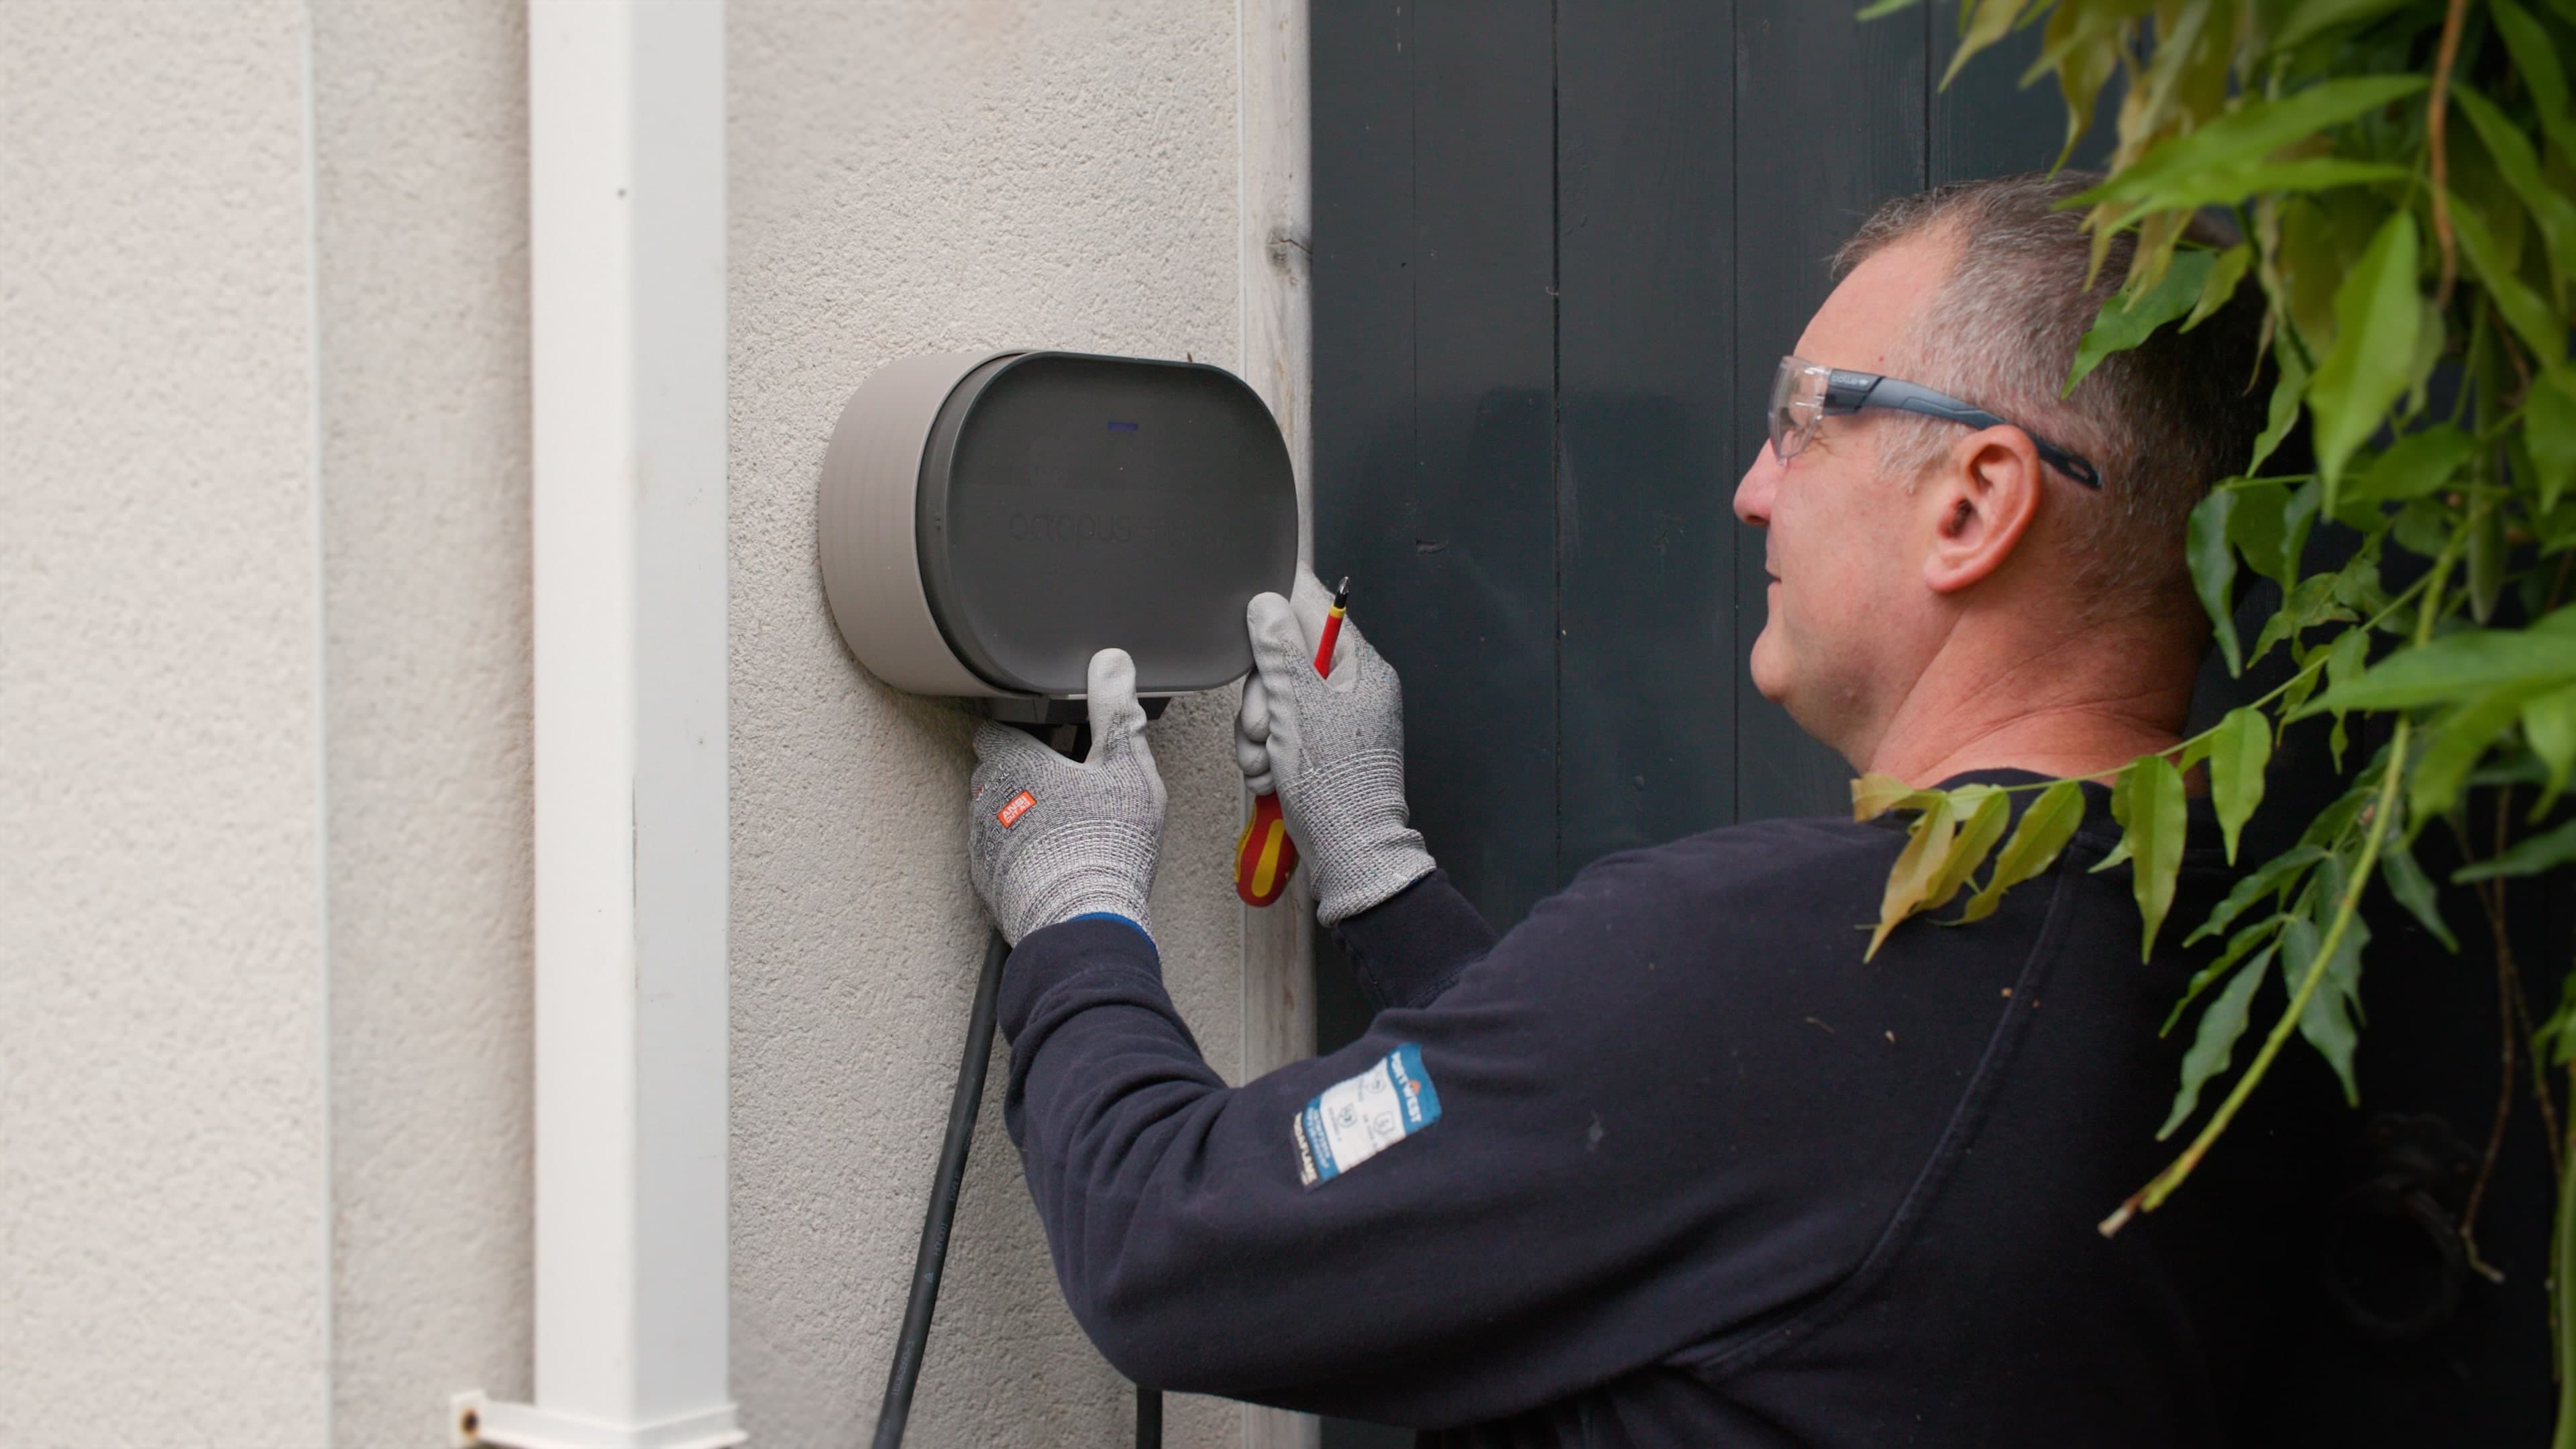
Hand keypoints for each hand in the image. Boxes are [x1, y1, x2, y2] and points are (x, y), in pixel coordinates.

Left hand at [969, 649, 1166, 944]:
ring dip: (1016, 816)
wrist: (1084, 923)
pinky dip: (1019, 856)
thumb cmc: (1106, 844)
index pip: (993, 730)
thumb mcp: (1126, 769)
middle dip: (1018, 774)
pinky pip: (997, 858)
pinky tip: (1054, 863)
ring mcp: (982, 847)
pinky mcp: (988, 886)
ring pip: (991, 816)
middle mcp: (986, 801)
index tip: (1041, 736)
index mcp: (1014, 764)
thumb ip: (1116, 711)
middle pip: (992, 773)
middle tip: (1060, 782)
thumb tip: (1111, 661)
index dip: (1017, 729)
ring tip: (1060, 827)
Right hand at [1238, 576, 1434, 925]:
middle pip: (1286, 658)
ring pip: (1273, 698)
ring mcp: (1332, 720)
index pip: (1319, 610)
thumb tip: (1266, 604)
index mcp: (1361, 668)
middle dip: (1262, 695)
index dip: (1280, 611)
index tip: (1251, 619)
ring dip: (1257, 731)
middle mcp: (1350, 689)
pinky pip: (1275, 731)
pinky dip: (1263, 754)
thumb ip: (1279, 652)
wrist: (1347, 855)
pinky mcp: (1314, 748)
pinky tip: (1268, 775)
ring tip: (1265, 760)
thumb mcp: (1299, 709)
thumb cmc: (1337, 789)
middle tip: (1263, 725)